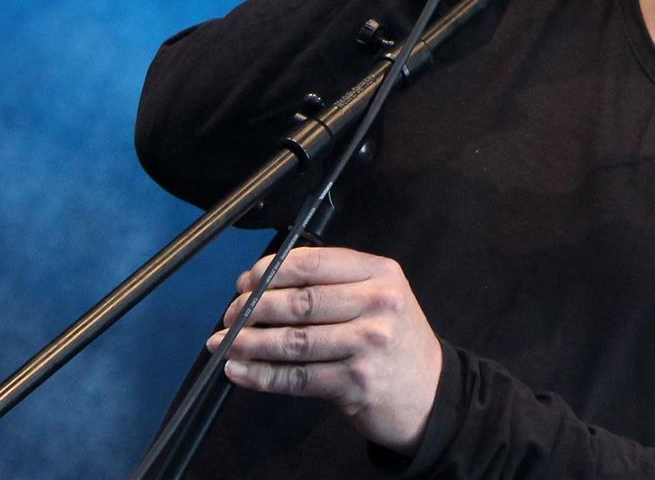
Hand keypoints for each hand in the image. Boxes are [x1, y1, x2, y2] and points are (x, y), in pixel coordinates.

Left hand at [209, 246, 443, 453]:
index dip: (271, 271)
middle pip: (300, 302)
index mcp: (380, 273)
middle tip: (230, 315)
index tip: (246, 281)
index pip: (315, 263)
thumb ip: (330, 284)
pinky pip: (297, 377)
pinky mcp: (356, 383)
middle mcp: (378, 304)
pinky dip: (262, 375)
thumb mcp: (378, 296)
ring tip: (224, 344)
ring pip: (294, 341)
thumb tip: (258, 282)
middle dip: (254, 308)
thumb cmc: (393, 339)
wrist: (429, 392)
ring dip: (250, 343)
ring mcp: (369, 345)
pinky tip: (240, 371)